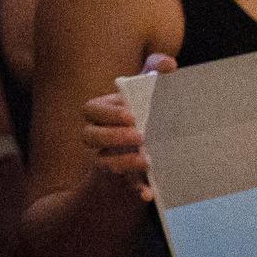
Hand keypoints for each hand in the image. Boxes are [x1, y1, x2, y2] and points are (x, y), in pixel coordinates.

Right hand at [83, 54, 170, 200]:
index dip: (108, 112)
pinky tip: (148, 193)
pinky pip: (124, 187)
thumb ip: (154, 74)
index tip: (132, 114)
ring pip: (101, 161)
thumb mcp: (146, 95)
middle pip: (88, 135)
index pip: (91, 109)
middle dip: (112, 135)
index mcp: (104, 115)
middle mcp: (100, 137)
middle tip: (140, 134)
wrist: (145, 157)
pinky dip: (136, 190)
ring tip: (146, 159)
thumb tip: (168, 64)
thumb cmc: (144, 118)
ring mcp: (108, 159)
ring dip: (122, 160)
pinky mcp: (122, 180)